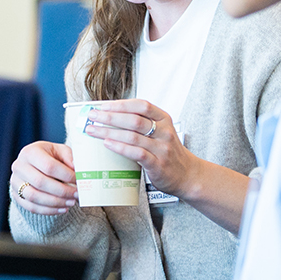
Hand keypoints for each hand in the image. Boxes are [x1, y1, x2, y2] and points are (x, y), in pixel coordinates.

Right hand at [9, 140, 77, 214]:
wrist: (35, 165)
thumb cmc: (51, 157)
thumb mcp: (61, 151)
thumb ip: (70, 158)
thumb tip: (78, 171)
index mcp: (30, 152)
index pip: (48, 166)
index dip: (66, 175)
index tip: (79, 181)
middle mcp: (19, 166)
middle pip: (40, 182)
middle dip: (62, 191)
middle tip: (77, 194)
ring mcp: (15, 182)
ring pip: (34, 197)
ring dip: (55, 202)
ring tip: (71, 202)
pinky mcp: (16, 196)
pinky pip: (31, 207)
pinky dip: (49, 211)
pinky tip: (63, 209)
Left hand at [79, 99, 200, 200]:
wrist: (188, 174)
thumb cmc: (168, 152)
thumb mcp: (160, 132)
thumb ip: (142, 123)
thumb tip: (111, 115)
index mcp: (164, 119)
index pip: (141, 105)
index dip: (121, 104)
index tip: (103, 106)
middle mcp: (164, 132)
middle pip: (133, 120)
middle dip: (109, 116)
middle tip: (92, 116)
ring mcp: (162, 148)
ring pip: (132, 136)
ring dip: (109, 132)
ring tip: (93, 130)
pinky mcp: (157, 164)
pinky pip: (136, 153)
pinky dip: (120, 147)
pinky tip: (107, 144)